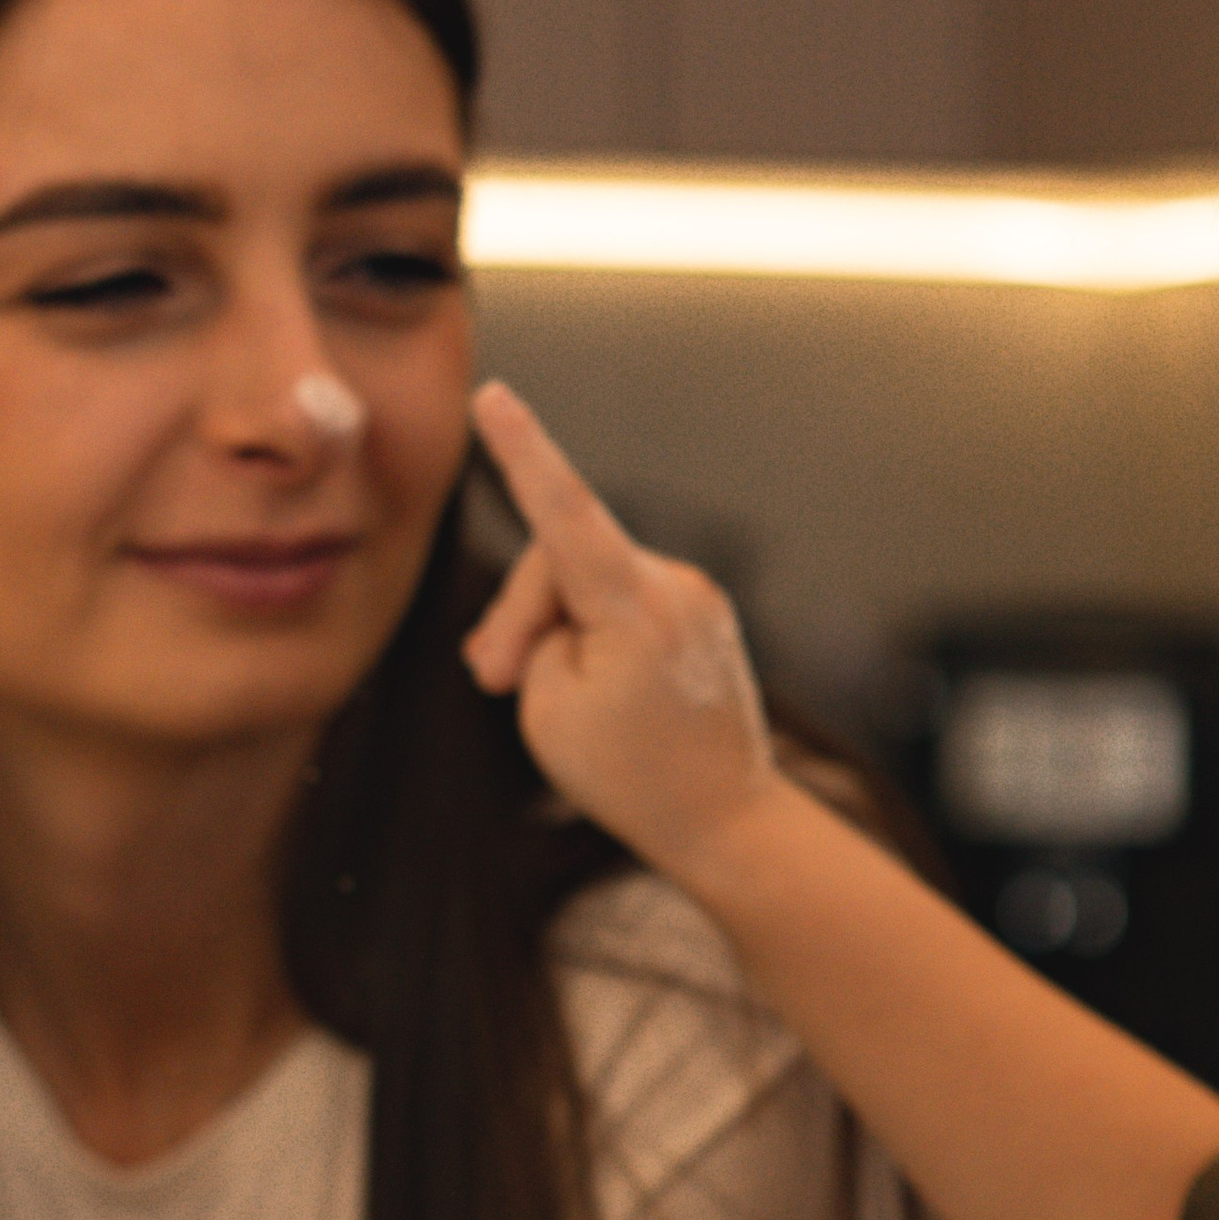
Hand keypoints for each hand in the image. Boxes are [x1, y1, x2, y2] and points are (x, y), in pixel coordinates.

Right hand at [464, 381, 784, 886]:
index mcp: (636, 610)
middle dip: (520, 616)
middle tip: (489, 682)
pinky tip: (597, 688)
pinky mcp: (704, 614)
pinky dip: (596, 634)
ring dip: (555, 630)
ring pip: (592, 582)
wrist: (729, 823)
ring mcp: (697, 597)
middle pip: (562, 562)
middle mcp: (677, 586)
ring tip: (531, 693)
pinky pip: (625, 601)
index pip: (565, 515)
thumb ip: (539, 632)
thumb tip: (564, 604)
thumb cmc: (632, 777)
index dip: (523, 454)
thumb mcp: (548, 710)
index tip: (493, 397)